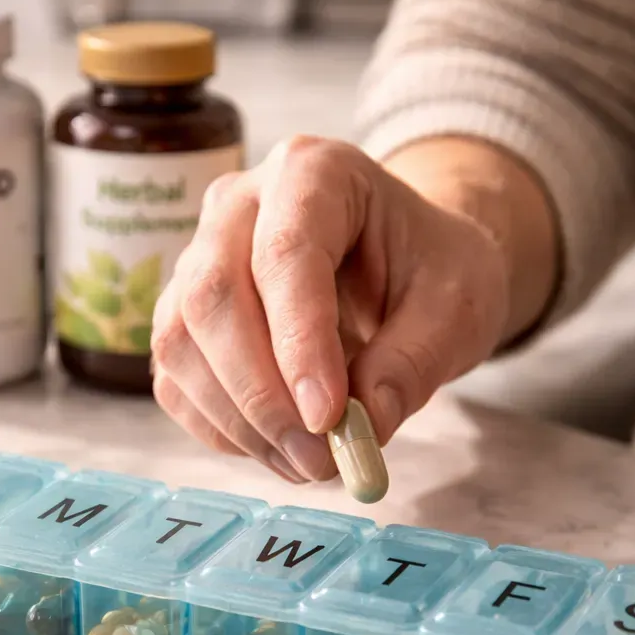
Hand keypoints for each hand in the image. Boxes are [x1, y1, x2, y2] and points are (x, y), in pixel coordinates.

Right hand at [150, 135, 532, 482]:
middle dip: (261, 392)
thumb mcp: (458, 305)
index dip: (299, 340)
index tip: (328, 416)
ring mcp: (198, 258)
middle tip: (320, 457)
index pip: (286, 253)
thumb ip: (414, 361)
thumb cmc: (431, 267)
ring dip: (240, 419)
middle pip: (212, 294)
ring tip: (311, 462)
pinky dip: (221, 428)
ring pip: (181, 342)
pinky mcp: (184, 317)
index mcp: (314, 171)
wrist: (405, 263)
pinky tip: (278, 449)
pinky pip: (176, 380)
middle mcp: (238, 205)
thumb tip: (362, 426)